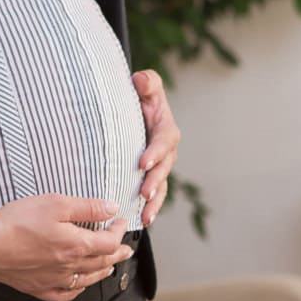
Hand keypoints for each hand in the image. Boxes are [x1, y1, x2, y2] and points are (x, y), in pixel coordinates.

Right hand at [0, 194, 133, 300]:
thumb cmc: (18, 221)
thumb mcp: (56, 204)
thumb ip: (87, 207)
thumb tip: (112, 208)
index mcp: (76, 245)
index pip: (109, 242)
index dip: (119, 232)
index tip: (120, 221)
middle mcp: (69, 266)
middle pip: (102, 263)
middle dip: (117, 254)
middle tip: (127, 250)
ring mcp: (54, 280)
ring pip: (87, 280)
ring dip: (102, 272)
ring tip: (110, 267)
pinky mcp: (37, 287)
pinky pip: (63, 295)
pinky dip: (76, 291)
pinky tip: (78, 286)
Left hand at [133, 69, 180, 226]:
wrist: (133, 113)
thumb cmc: (140, 98)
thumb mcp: (145, 86)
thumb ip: (147, 82)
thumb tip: (140, 80)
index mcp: (165, 129)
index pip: (163, 141)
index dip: (155, 152)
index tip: (142, 163)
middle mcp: (166, 151)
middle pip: (164, 168)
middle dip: (154, 181)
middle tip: (143, 193)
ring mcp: (160, 166)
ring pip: (161, 186)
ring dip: (154, 201)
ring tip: (146, 215)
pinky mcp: (151, 178)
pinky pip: (154, 195)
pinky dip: (150, 208)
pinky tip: (142, 220)